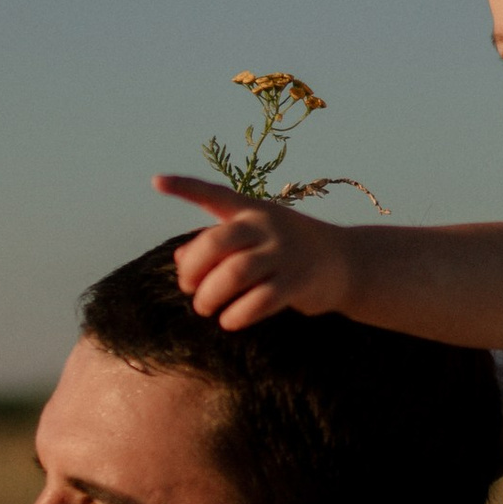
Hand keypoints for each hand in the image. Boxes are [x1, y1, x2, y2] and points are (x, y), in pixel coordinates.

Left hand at [156, 175, 358, 328]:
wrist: (347, 262)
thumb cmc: (289, 250)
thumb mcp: (255, 239)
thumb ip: (217, 244)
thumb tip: (178, 259)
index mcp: (251, 210)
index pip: (214, 193)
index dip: (185, 187)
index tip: (156, 182)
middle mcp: (265, 226)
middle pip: (217, 243)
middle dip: (193, 269)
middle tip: (188, 288)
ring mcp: (283, 253)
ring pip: (235, 274)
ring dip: (211, 296)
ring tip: (206, 308)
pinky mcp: (297, 281)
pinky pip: (260, 300)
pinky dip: (238, 314)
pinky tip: (229, 322)